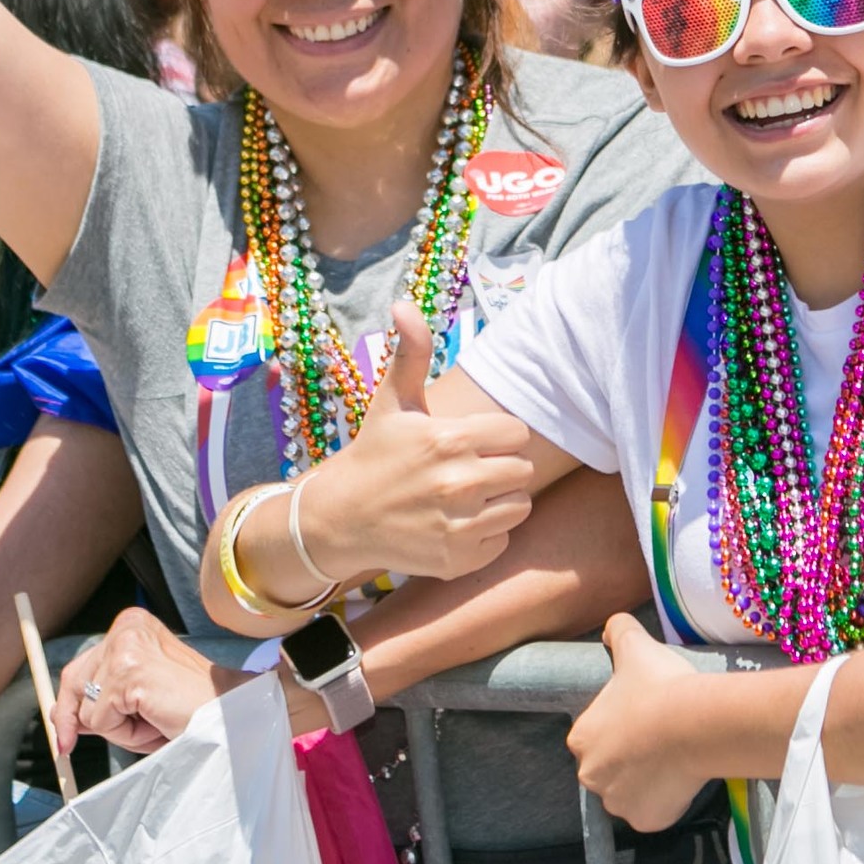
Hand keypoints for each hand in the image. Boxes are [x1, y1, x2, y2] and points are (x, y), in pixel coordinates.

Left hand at [52, 606, 240, 755]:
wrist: (227, 714)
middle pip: (74, 682)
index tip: (65, 738)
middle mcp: (126, 627)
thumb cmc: (189, 708)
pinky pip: (101, 720)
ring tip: (153, 720)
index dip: (69, 705)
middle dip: (79, 719)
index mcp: (131, 625)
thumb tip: (59, 716)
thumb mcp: (137, 698)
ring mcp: (127, 648)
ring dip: (116, 728)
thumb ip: (100, 699)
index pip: (79, 666)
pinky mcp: (130, 673)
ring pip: (88, 709)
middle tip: (77, 747)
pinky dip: (125, 733)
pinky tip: (155, 722)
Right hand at [289, 305, 534, 582]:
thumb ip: (411, 353)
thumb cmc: (375, 454)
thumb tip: (405, 304)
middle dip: (501, 469)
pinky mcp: (457, 559)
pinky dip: (486, 537)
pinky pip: (503, 541)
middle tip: (469, 471)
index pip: (517, 433)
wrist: (340, 519)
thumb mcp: (393, 401)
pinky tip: (457, 525)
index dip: (498, 437)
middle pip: (523, 470)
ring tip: (466, 498)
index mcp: (450, 438)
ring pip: (519, 506)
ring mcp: (459, 525)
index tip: (473, 442)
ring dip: (499, 503)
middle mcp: (458, 482)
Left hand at [566, 614, 707, 830]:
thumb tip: (612, 624)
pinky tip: (680, 777)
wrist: (696, 724)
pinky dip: (665, 800)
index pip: (593, 736)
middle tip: (658, 737)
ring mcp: (618, 802)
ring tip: (672, 756)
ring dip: (645, 779)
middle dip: (629, 757)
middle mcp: (591, 775)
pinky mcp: (646, 820)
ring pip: (629, 792)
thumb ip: (618, 630)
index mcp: (581, 738)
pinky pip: (653, 811)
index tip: (641, 716)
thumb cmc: (659, 686)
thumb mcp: (635, 647)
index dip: (619, 726)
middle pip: (608, 767)